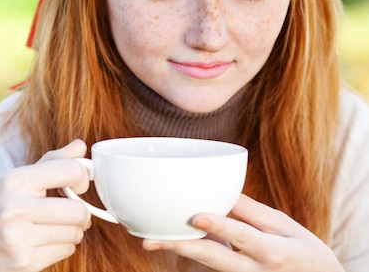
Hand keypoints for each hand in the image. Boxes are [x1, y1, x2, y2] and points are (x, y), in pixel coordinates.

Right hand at [0, 140, 90, 271]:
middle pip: (78, 210)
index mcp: (13, 180)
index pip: (68, 170)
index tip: (78, 185)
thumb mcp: (9, 184)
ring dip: (71, 233)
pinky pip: (65, 251)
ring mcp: (19, 236)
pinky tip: (42, 244)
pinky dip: (61, 248)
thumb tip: (80, 146)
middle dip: (81, 214)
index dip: (82, 177)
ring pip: (74, 233)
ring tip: (52, 229)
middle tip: (72, 215)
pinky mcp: (24, 261)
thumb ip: (49, 163)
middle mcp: (15, 207)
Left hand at [142, 194, 342, 271]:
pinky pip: (209, 267)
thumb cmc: (302, 252)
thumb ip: (253, 212)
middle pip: (213, 259)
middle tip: (151, 241)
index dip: (219, 227)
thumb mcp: (286, 228)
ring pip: (206, 265)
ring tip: (151, 240)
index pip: (243, 238)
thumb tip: (223, 189)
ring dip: (179, 251)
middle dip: (181, 248)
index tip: (196, 217)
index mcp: (272, 252)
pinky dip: (190, 253)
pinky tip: (169, 241)